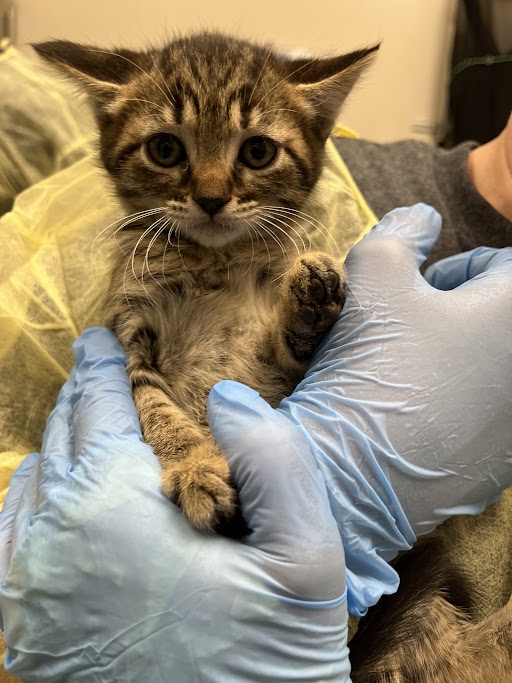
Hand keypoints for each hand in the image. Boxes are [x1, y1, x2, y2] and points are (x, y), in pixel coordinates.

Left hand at [0, 329, 348, 682]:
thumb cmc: (267, 669)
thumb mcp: (307, 561)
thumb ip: (274, 461)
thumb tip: (225, 397)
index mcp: (114, 509)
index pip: (98, 408)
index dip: (101, 366)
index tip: (102, 340)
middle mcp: (53, 545)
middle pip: (59, 442)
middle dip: (78, 400)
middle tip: (92, 375)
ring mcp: (31, 597)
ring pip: (26, 491)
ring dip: (53, 449)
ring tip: (76, 427)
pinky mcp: (29, 640)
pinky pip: (5, 548)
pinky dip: (24, 507)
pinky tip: (44, 500)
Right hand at [209, 204, 511, 616]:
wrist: (353, 476)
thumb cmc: (373, 367)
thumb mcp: (374, 276)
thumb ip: (402, 231)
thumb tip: (423, 218)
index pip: (504, 266)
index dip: (455, 270)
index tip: (420, 291)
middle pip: (501, 320)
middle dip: (463, 314)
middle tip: (413, 331)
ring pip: (496, 370)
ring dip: (466, 360)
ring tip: (415, 376)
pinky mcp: (505, 466)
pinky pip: (491, 418)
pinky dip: (466, 408)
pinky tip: (423, 420)